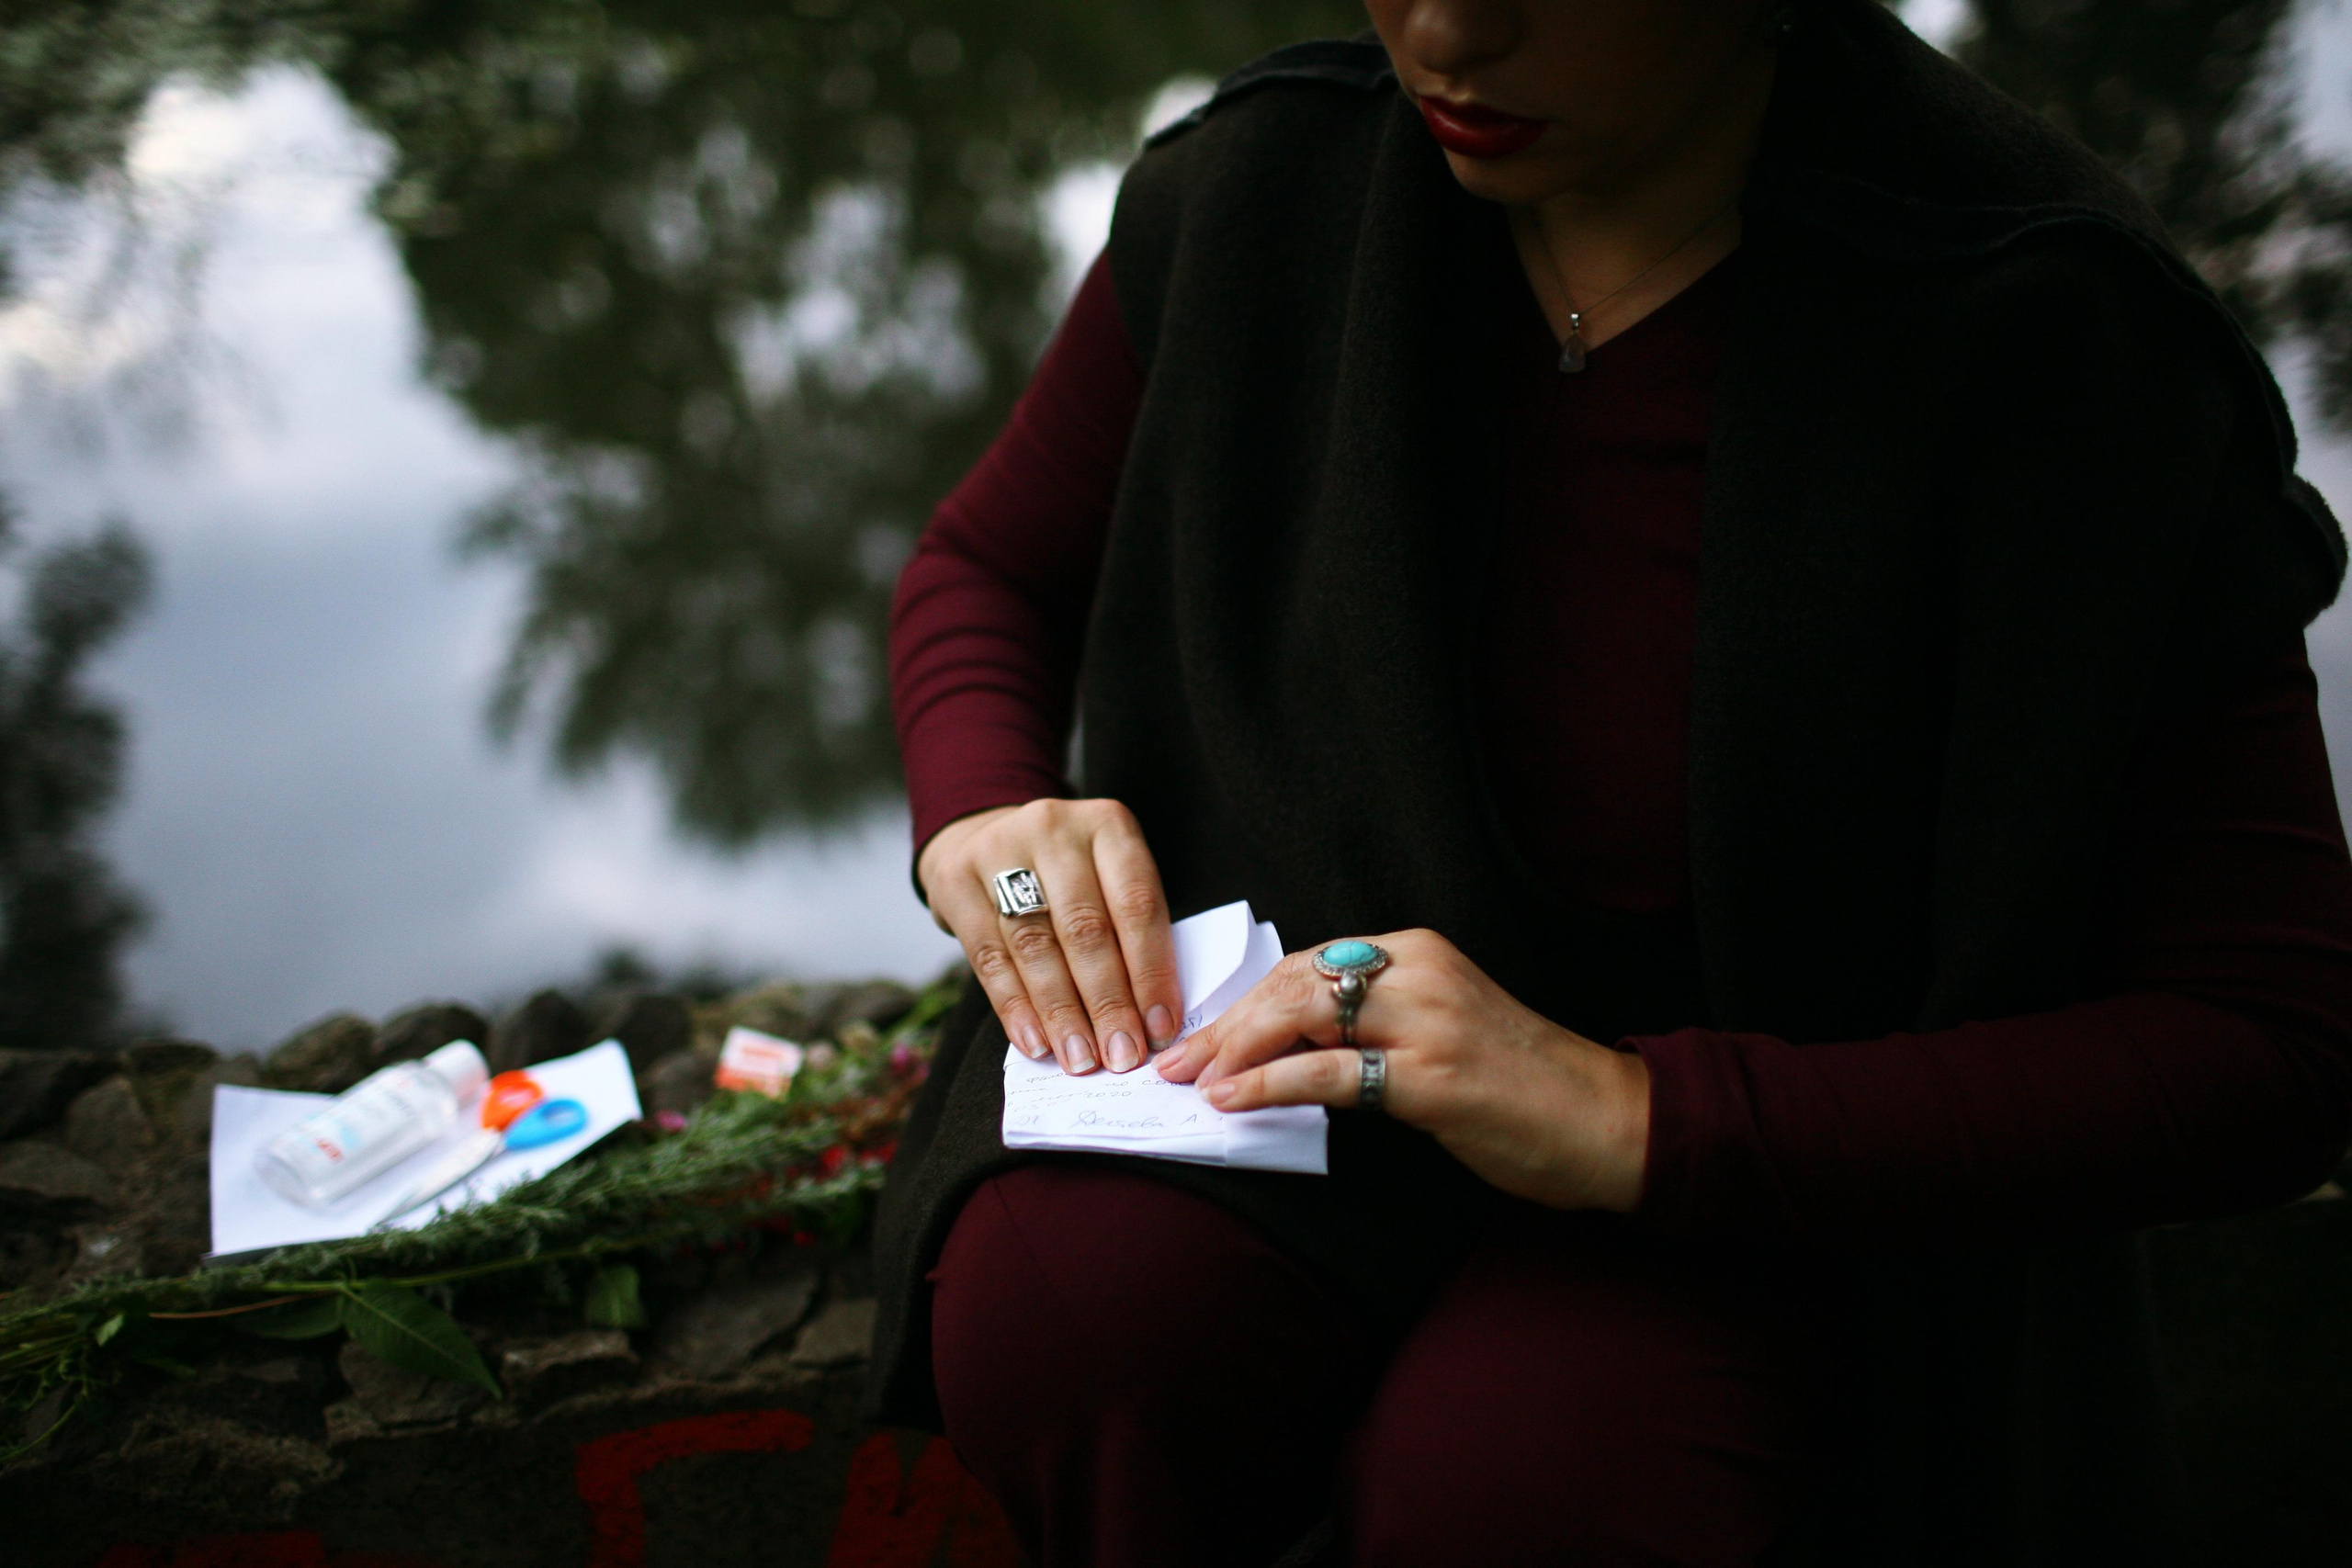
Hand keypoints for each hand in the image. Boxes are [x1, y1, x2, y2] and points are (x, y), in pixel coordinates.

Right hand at [918, 799, 1182, 1075]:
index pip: (1136, 904)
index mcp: (1108, 825)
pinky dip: (1016, 1007)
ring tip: (1081, 1059)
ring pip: (1036, 946)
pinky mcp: (955, 879)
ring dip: (1062, 1013)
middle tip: (1121, 1055)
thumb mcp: (1108, 879)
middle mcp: (1053, 829)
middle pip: (1085, 928)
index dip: (1150, 972)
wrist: (986, 839)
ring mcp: (999, 849)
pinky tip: (1036, 1043)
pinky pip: (990, 957)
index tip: (1160, 1028)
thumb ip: (1130, 934)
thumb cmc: (1069, 876)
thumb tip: (1151, 1021)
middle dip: (1107, 1002)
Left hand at [1153, 929, 1649, 1211]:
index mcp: (1418, 951)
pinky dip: (1269, 1084)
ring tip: (1191, 1080)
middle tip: (1175, 1061)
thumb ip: (1373, 1023)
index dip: (1245, 1000)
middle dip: (1225, 1024)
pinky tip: (1232, 1100)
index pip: (1307, 962)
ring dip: (1233, 1050)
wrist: (1605, 1120)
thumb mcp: (1439, 1029)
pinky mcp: (1431, 1076)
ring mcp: (1427, 1020)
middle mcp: (1420, 971)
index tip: (1202, 1035)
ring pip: (1302, 1013)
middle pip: (1294, 982)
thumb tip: (1285, 1047)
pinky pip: (1329, 1072)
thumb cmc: (1519, 1083)